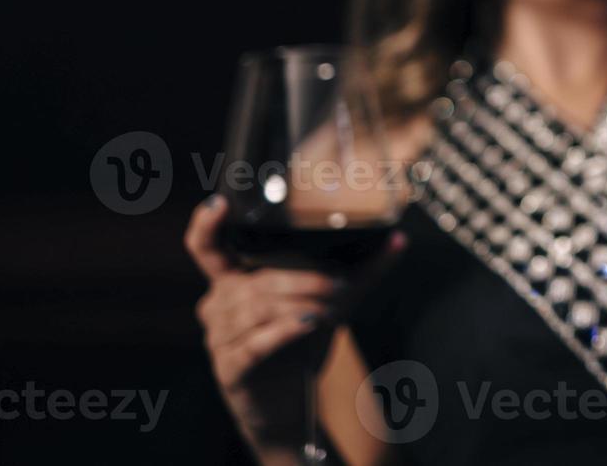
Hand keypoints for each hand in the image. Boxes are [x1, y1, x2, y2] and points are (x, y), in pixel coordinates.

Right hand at [185, 195, 404, 454]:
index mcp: (232, 280)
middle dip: (301, 281)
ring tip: (331, 306)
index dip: (207, 224)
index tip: (218, 203)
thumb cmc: (300, 341)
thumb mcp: (328, 301)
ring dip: (300, 304)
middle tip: (338, 285)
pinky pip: (255, 342)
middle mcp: (218, 304)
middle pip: (257, 282)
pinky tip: (308, 323)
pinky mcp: (230, 368)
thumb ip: (360, 271)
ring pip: (258, 310)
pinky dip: (284, 331)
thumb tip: (399, 239)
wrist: (287, 403)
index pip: (206, 247)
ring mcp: (220, 338)